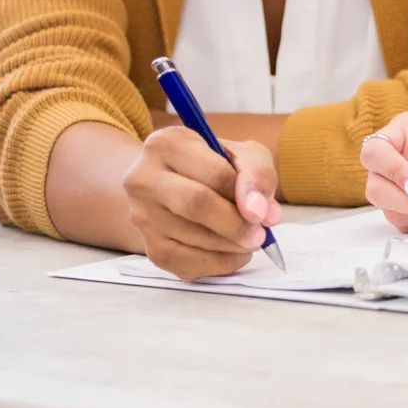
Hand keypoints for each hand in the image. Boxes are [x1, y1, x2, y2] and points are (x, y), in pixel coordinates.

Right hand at [121, 128, 281, 281]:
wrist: (176, 188)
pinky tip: (233, 252)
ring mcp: (142, 214)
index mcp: (167, 143)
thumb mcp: (242, 155)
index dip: (246, 194)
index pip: (214, 172)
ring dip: (232, 245)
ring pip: (193, 237)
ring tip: (250, 239)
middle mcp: (144, 177)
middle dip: (237, 224)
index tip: (264, 211)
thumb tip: (259, 210)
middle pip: (196, 204)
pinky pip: (187, 263)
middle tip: (260, 235)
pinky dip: (219, 263)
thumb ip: (258, 173)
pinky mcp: (148, 246)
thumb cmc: (213, 168)